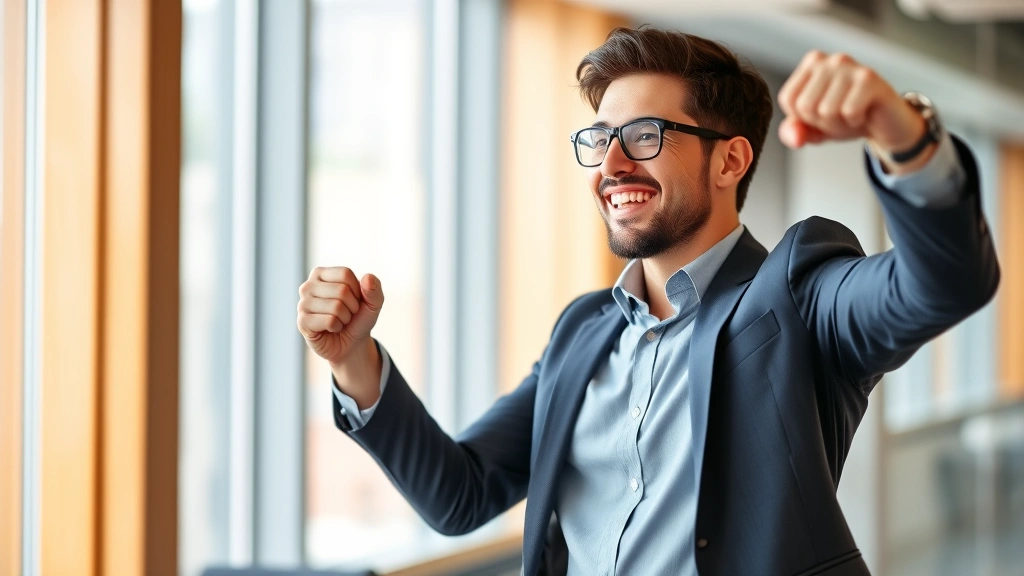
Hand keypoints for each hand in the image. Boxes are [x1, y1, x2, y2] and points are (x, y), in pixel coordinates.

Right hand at [297, 267, 383, 405]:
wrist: (350, 345)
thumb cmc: (358, 319)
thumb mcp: (372, 304)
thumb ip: (374, 289)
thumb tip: (368, 277)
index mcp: (321, 274)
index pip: (345, 274)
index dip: (357, 290)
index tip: (354, 300)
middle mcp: (308, 286)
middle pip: (342, 290)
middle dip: (352, 307)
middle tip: (346, 314)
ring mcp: (302, 304)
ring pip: (336, 307)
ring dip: (345, 318)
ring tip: (338, 321)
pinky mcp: (302, 322)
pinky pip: (329, 321)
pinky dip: (336, 327)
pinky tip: (331, 329)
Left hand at [777, 51, 927, 164]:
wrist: (885, 123)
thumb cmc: (846, 118)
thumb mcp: (812, 128)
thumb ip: (793, 132)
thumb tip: (795, 138)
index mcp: (812, 63)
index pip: (788, 99)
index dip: (803, 117)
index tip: (822, 111)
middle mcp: (830, 59)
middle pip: (805, 106)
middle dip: (821, 122)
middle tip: (840, 115)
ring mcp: (850, 66)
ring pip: (826, 110)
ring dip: (839, 123)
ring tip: (852, 114)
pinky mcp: (869, 78)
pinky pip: (848, 111)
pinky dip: (854, 121)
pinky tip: (864, 113)